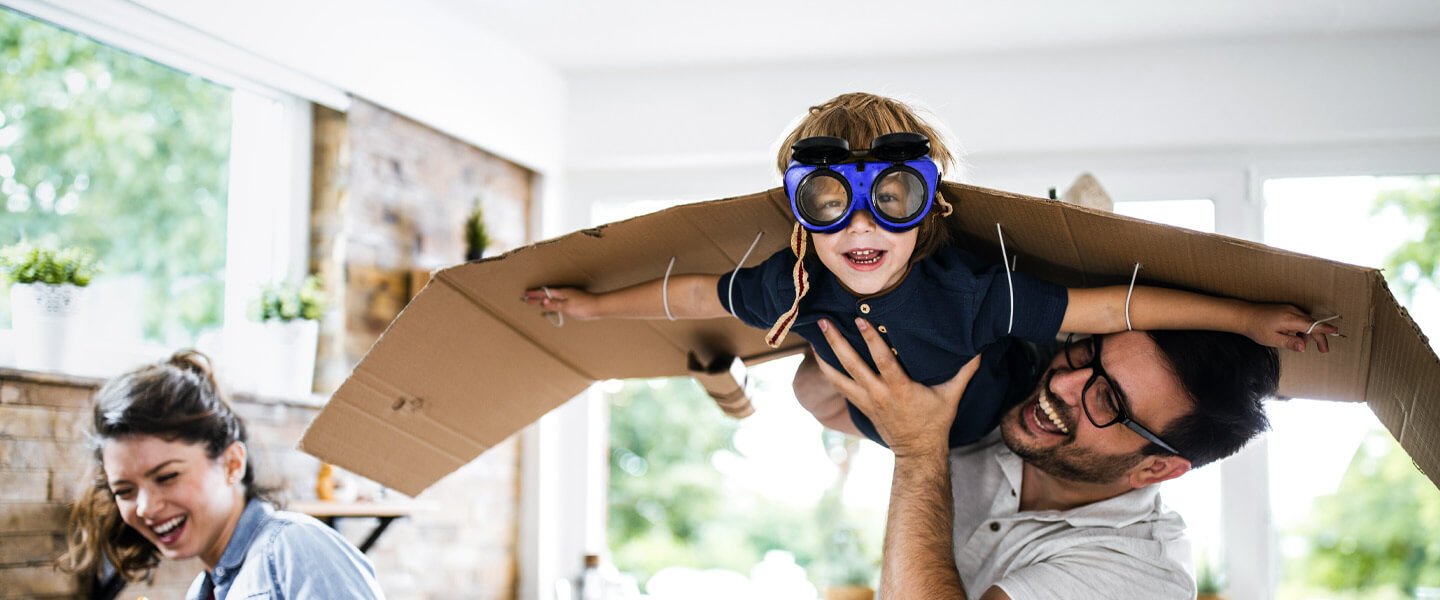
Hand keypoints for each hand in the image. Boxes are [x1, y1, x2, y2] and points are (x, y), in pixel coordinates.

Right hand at [521, 286, 600, 319]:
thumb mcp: (567, 307)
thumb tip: (542, 301)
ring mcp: (569, 296)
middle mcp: (564, 293)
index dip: (536, 294)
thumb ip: (554, 305)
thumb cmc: (584, 306)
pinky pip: (558, 300)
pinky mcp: (573, 301)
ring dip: (544, 299)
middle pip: (548, 294)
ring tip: (537, 301)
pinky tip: (553, 305)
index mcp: (561, 293)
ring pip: (553, 297)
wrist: (599, 307)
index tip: (526, 295)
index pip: (545, 293)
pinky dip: (552, 302)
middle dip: (537, 296)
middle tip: (527, 299)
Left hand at [812, 317, 981, 456]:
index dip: (870, 339)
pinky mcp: (860, 405)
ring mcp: (866, 400)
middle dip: (837, 343)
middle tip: (825, 322)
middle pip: (853, 366)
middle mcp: (878, 393)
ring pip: (839, 377)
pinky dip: (829, 371)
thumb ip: (965, 371)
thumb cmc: (934, 421)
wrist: (917, 451)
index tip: (859, 319)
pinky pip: (839, 386)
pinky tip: (820, 356)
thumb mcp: (951, 396)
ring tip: (815, 336)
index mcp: (899, 388)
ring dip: (826, 357)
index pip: (882, 360)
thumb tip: (980, 347)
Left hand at [1246, 304, 1337, 352]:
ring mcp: (1290, 309)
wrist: (1243, 315)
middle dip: (1319, 337)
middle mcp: (1292, 311)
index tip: (1335, 331)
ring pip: (1306, 322)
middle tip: (1323, 350)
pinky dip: (1301, 328)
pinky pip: (1300, 319)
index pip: (1312, 324)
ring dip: (1307, 333)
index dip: (1324, 329)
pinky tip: (1293, 335)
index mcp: (1290, 319)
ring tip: (1299, 342)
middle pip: (1312, 324)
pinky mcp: (1287, 309)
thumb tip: (1304, 347)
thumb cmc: (1256, 328)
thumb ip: (1290, 343)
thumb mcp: (1272, 339)